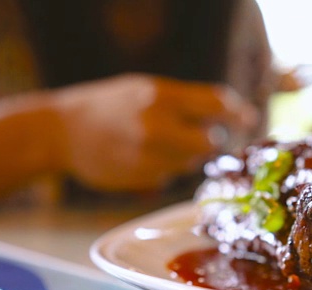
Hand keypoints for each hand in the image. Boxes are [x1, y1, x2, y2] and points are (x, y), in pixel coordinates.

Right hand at [54, 73, 259, 191]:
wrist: (61, 131)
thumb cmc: (110, 105)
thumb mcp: (145, 89)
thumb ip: (184, 101)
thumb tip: (227, 117)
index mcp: (160, 96)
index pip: (214, 103)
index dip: (237, 113)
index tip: (250, 120)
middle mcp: (156, 126)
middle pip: (210, 142)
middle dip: (211, 141)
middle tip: (202, 137)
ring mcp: (148, 155)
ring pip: (191, 163)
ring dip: (185, 156)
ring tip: (157, 143)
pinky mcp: (141, 178)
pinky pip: (169, 176)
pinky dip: (164, 168)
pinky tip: (141, 157)